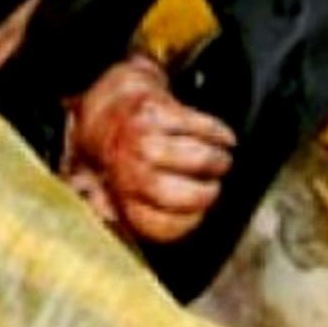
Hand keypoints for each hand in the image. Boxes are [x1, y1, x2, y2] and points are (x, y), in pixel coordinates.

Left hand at [68, 55, 235, 242]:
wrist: (108, 103)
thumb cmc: (115, 152)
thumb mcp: (101, 187)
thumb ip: (112, 210)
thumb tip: (114, 218)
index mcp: (117, 192)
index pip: (155, 223)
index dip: (186, 223)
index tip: (199, 214)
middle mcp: (126, 165)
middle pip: (175, 193)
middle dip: (205, 194)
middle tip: (214, 187)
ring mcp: (141, 135)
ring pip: (195, 156)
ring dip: (216, 161)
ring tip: (221, 162)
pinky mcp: (155, 108)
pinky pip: (199, 125)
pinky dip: (218, 133)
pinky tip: (225, 140)